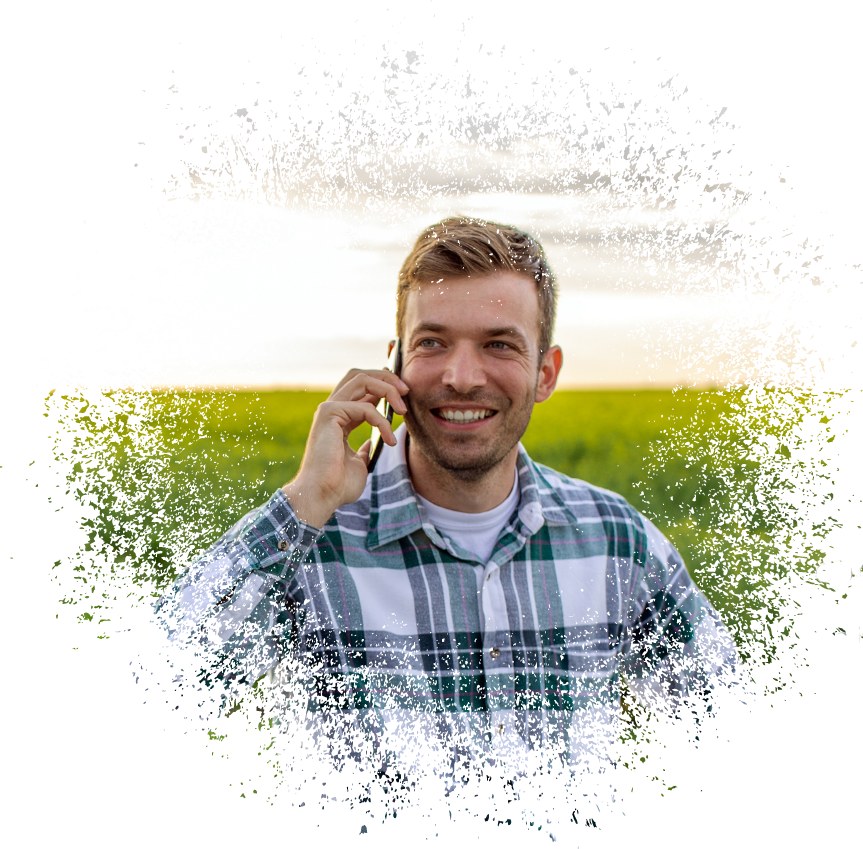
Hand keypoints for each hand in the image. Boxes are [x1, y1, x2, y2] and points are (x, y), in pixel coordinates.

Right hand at [281, 369, 408, 527]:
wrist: (322, 496)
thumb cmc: (338, 485)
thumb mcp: (358, 463)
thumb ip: (364, 449)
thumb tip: (372, 444)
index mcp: (338, 418)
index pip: (361, 388)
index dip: (383, 385)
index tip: (404, 395)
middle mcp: (332, 409)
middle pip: (360, 375)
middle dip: (386, 377)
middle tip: (406, 391)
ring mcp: (329, 409)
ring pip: (362, 380)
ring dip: (388, 389)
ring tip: (403, 409)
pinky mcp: (329, 413)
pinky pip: (365, 408)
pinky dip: (382, 422)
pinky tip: (389, 440)